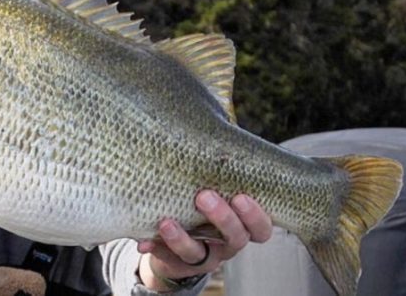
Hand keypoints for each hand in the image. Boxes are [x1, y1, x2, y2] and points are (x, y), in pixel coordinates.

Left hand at [137, 190, 271, 291]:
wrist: (173, 244)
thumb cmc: (197, 208)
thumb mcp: (211, 194)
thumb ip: (212, 179)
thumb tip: (200, 140)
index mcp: (240, 227)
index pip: (260, 229)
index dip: (255, 216)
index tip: (241, 196)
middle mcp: (226, 245)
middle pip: (235, 239)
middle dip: (222, 218)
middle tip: (204, 196)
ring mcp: (203, 258)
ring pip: (197, 253)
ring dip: (182, 238)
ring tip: (166, 223)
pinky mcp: (179, 265)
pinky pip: (167, 258)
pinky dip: (155, 248)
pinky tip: (144, 242)